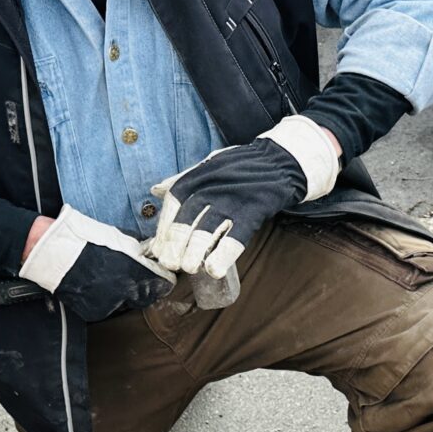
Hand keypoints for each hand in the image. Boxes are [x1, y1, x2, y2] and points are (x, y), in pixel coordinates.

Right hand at [19, 206, 173, 323]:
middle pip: (146, 296)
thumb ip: (138, 252)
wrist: (55, 252)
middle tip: (144, 280)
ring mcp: (109, 305)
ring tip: (117, 281)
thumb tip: (149, 257)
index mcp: (134, 272)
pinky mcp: (94, 312)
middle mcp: (125, 292)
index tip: (165, 277)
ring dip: (128, 295)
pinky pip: (110, 308)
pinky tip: (103, 288)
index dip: (164, 279)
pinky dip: (110, 301)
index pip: (161, 283)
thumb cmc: (85, 239)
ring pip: (127, 304)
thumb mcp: (119, 240)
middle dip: (147, 288)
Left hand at [147, 115, 339, 279]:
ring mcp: (230, 200)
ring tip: (189, 269)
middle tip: (171, 264)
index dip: (163, 231)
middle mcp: (209, 188)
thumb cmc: (237, 168)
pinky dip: (223, 254)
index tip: (159, 250)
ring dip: (195, 252)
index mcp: (195, 179)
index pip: (172, 207)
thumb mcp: (206, 167)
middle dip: (175, 244)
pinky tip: (215, 270)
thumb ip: (181, 179)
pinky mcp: (252, 211)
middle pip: (186, 220)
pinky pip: (236, 236)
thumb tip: (155, 189)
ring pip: (207, 229)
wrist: (277, 161)